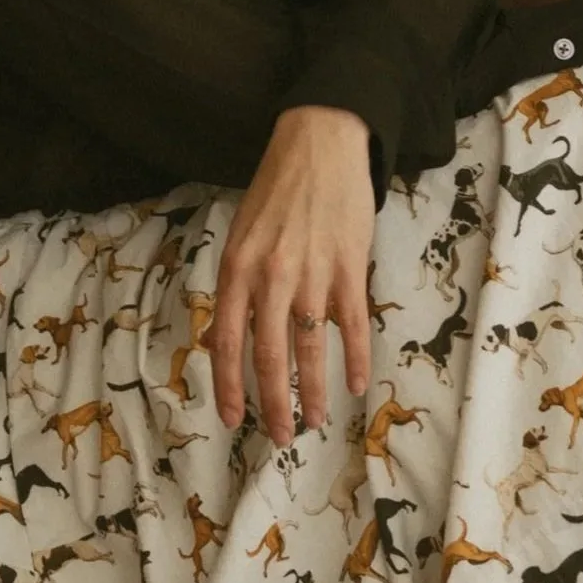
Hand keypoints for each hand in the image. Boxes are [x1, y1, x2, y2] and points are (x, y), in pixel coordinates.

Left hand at [212, 105, 376, 435]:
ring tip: (315, 423)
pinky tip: (356, 384)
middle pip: (270, 357)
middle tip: (278, 437)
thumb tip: (230, 338)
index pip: (226, 342)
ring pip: (311, 349)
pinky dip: (354, 358)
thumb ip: (236, 287)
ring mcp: (312, 274)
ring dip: (313, 392)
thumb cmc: (274, 190)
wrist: (319, 144)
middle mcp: (270, 277)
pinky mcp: (348, 268)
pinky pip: (352, 324)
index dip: (230, 387)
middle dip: (273, 404)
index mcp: (236, 270)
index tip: (233, 419)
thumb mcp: (239, 236)